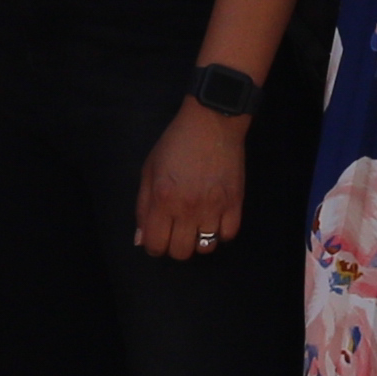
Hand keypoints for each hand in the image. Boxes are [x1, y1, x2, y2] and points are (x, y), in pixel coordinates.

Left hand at [134, 101, 250, 260]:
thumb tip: (141, 239)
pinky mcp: (235, 203)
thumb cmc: (175, 143)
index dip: (154, 246)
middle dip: (175, 246)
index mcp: (163, 199)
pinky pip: (228, 235)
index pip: (155, 244)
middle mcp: (187, 208)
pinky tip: (215, 220)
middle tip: (176, 230)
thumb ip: (143, 207)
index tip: (158, 237)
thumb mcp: (149, 169)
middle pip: (181, 252)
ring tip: (196, 225)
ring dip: (198, 241)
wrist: (212, 122)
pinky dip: (220, 233)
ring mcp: (214, 207)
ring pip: (206, 248)